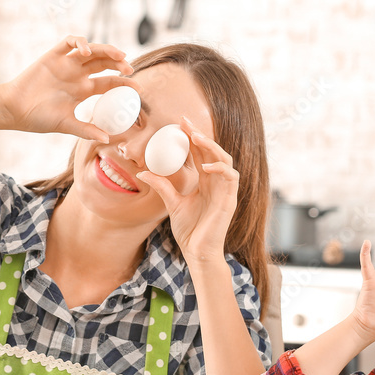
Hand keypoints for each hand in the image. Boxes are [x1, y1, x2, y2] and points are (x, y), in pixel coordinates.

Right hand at [0, 35, 137, 142]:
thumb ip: (86, 130)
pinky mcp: (52, 56)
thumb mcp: (66, 125)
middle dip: (118, 62)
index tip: (138, 88)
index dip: (123, 83)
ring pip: (91, 51)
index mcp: (82, 90)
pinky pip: (69, 43)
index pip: (108, 83)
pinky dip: (80, 43)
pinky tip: (86, 51)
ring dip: (106, 50)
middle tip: (129, 68)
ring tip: (118, 54)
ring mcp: (65, 64)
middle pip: (103, 63)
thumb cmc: (38, 119)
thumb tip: (108, 139)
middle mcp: (77, 75)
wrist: (14, 110)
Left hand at [136, 117, 237, 262]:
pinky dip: (220, 168)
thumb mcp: (172, 203)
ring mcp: (225, 190)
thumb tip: (143, 173)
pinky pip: (231, 176)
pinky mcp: (230, 199)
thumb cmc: (189, 230)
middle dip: (200, 134)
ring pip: (225, 158)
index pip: (200, 154)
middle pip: (212, 151)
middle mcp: (217, 182)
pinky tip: (205, 166)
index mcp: (206, 182)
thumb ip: (162, 186)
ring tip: (195, 137)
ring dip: (211, 146)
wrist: (197, 252)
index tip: (178, 123)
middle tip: (184, 122)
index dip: (192, 138)